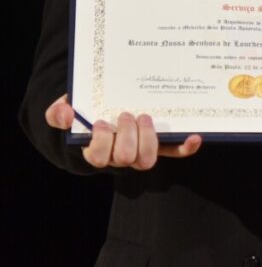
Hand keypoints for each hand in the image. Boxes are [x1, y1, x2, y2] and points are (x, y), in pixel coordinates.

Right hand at [45, 94, 201, 170]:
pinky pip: (175, 152)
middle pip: (125, 159)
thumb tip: (64, 113)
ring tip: (144, 116)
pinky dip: (185, 148)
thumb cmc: (86, 112)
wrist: (106, 110)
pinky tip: (195, 137)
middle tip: (126, 114)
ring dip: (148, 139)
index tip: (102, 122)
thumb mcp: (68, 109)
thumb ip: (58, 112)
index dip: (101, 142)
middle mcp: (120, 155)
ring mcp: (142, 150)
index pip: (97, 157)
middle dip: (126, 136)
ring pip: (147, 160)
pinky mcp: (161, 144)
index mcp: (96, 149)